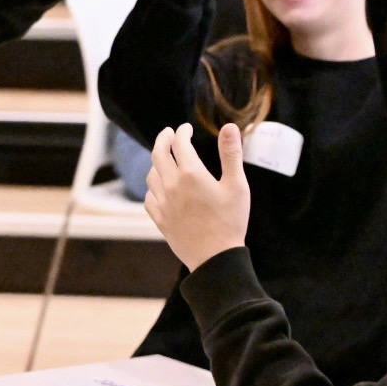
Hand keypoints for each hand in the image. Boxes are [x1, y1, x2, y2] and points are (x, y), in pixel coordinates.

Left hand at [145, 123, 250, 271]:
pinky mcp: (160, 219)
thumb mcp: (237, 185)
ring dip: (157, 162)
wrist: (215, 258)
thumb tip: (229, 127)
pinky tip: (160, 187)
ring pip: (151, 174)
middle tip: (168, 133)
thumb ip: (231, 154)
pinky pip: (149, 196)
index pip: (180, 143)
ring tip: (164, 159)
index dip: (182, 132)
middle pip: (158, 154)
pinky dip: (153, 186)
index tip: (186, 129)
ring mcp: (163, 203)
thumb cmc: (230, 221)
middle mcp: (171, 185)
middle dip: (163, 139)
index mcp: (191, 174)